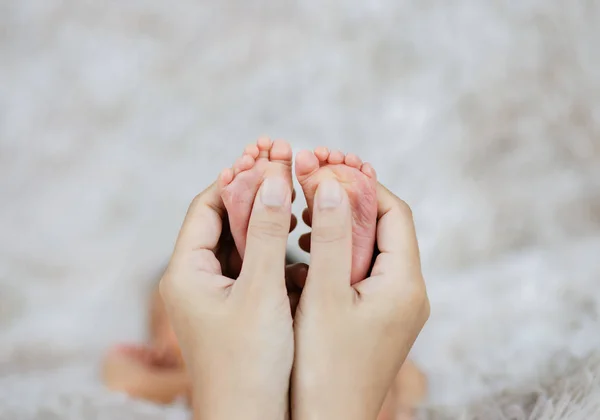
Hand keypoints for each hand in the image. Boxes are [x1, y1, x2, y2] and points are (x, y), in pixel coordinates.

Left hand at [160, 176, 293, 419]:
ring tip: (294, 194)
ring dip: (264, 219)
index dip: (235, 178)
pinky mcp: (235, 307)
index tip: (268, 159)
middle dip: (253, 194)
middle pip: (221, 221)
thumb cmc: (250, 365)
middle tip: (285, 167)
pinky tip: (296, 235)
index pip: (205, 206)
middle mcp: (194, 280)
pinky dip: (270, 247)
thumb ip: (267, 233)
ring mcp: (215, 294)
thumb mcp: (261, 292)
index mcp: (186, 272)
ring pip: (239, 242)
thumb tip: (271, 177)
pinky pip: (251, 265)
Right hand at [292, 179, 429, 419]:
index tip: (324, 168)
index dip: (360, 184)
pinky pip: (360, 270)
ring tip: (304, 212)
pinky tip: (306, 250)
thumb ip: (332, 237)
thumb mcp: (324, 297)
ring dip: (338, 224)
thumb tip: (335, 184)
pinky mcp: (375, 318)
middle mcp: (407, 293)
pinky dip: (336, 252)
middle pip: (384, 227)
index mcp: (404, 283)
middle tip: (310, 180)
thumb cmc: (324, 371)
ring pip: (369, 248)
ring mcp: (392, 307)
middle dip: (347, 200)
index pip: (393, 212)